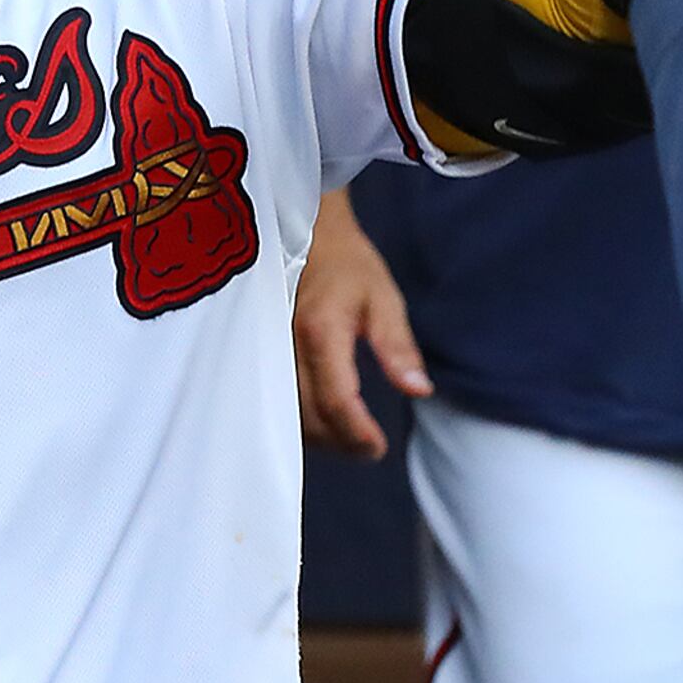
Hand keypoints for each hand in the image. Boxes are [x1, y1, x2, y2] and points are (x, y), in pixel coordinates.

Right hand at [293, 198, 430, 459]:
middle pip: (309, 416)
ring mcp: (269, 350)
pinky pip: (277, 400)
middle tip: (370, 449)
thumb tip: (418, 390)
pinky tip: (324, 423)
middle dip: (341, 442)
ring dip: (320, 437)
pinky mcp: (263, 353)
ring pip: (288, 414)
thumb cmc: (349, 264)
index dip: (357, 433)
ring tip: (351, 439)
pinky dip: (301, 421)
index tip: (379, 447)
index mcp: (321, 331)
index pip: (336, 399)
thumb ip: (398, 347)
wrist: (307, 233)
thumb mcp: (383, 299)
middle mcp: (288, 345)